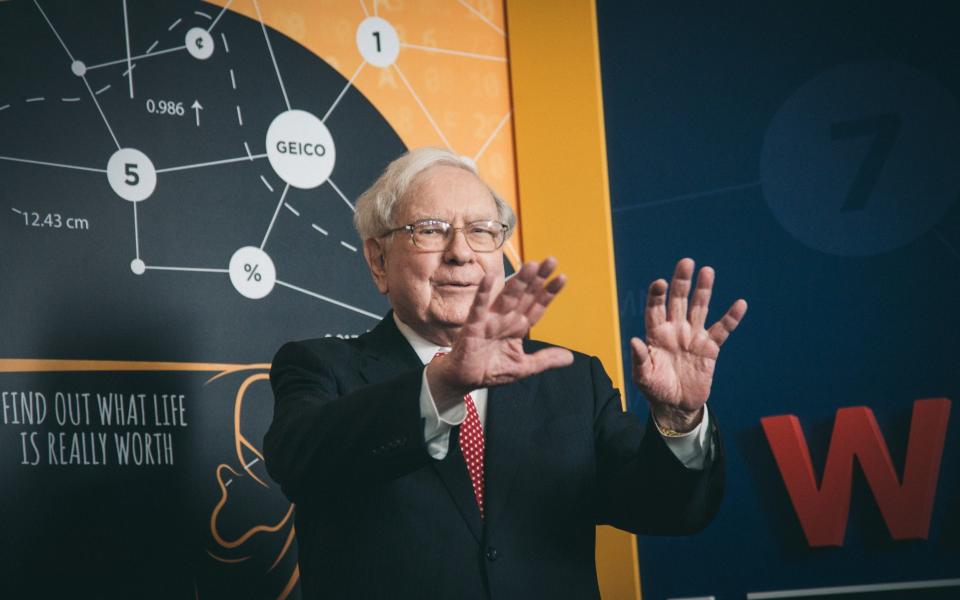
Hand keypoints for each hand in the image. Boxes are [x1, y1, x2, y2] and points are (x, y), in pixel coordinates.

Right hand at [426, 258, 573, 403]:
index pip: (536, 306)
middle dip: (537, 279)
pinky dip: (483, 294)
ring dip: (518, 282)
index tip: (562, 278)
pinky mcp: (473, 326)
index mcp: (517, 327)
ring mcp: (489, 321)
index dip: (548, 292)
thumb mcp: (524, 367)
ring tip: (530, 265)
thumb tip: (570, 358)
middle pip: (525, 295)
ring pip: (506, 297)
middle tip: (551, 261)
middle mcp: (505, 319)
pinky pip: (478, 308)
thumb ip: (545, 360)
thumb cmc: (489, 370)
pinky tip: (489, 279)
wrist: (463, 379)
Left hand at [631, 258, 746, 431]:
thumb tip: (634, 340)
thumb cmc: (655, 389)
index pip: (655, 309)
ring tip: (707, 271)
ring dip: (703, 290)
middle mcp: (675, 330)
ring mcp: (693, 336)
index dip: (657, 295)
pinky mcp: (710, 348)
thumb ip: (640, 358)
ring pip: (699, 308)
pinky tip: (740, 304)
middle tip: (686, 262)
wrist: (676, 405)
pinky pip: (722, 330)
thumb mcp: (643, 376)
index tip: (660, 283)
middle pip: (678, 301)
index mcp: (656, 334)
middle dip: (682, 282)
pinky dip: (731, 318)